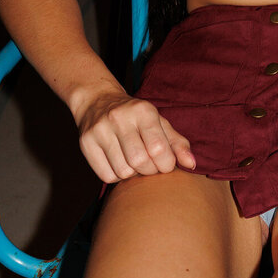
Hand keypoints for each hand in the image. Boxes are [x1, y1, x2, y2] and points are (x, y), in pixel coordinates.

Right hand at [75, 88, 194, 183]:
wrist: (97, 100)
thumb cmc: (136, 117)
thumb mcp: (159, 123)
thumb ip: (177, 143)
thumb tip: (192, 165)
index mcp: (143, 111)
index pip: (158, 148)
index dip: (166, 164)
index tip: (166, 164)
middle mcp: (119, 118)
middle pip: (140, 162)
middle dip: (150, 171)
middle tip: (151, 166)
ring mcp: (100, 130)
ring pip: (123, 171)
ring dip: (133, 174)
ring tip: (134, 162)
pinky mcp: (85, 143)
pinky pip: (106, 175)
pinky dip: (117, 176)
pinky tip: (119, 163)